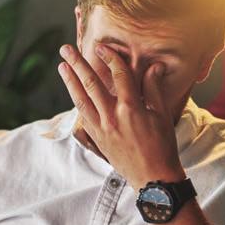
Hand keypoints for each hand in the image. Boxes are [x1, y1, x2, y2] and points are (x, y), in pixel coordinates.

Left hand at [58, 43, 185, 190]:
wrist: (153, 178)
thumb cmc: (162, 146)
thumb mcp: (162, 115)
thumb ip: (154, 88)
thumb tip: (153, 66)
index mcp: (131, 108)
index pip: (118, 75)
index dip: (110, 58)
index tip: (101, 46)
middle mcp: (112, 116)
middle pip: (91, 84)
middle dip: (78, 64)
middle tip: (65, 50)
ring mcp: (102, 129)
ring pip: (81, 100)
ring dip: (70, 81)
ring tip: (62, 66)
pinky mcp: (98, 139)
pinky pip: (83, 116)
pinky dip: (77, 102)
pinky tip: (73, 93)